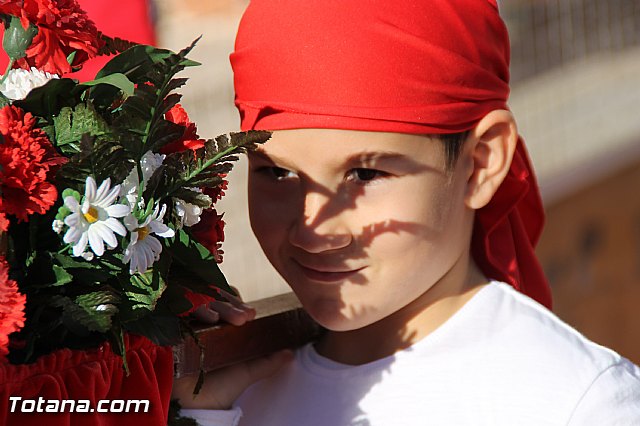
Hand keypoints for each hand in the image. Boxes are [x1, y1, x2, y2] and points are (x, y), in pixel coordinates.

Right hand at [172, 287, 293, 409]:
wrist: (198, 408)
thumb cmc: (220, 388)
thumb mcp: (247, 371)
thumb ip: (268, 361)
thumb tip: (290, 353)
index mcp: (216, 324)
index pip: (224, 300)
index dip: (235, 301)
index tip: (249, 313)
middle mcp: (199, 321)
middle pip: (211, 300)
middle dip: (227, 306)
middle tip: (243, 317)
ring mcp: (182, 324)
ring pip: (195, 303)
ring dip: (210, 307)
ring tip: (221, 319)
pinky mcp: (168, 331)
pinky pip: (175, 312)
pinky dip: (188, 311)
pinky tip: (204, 319)